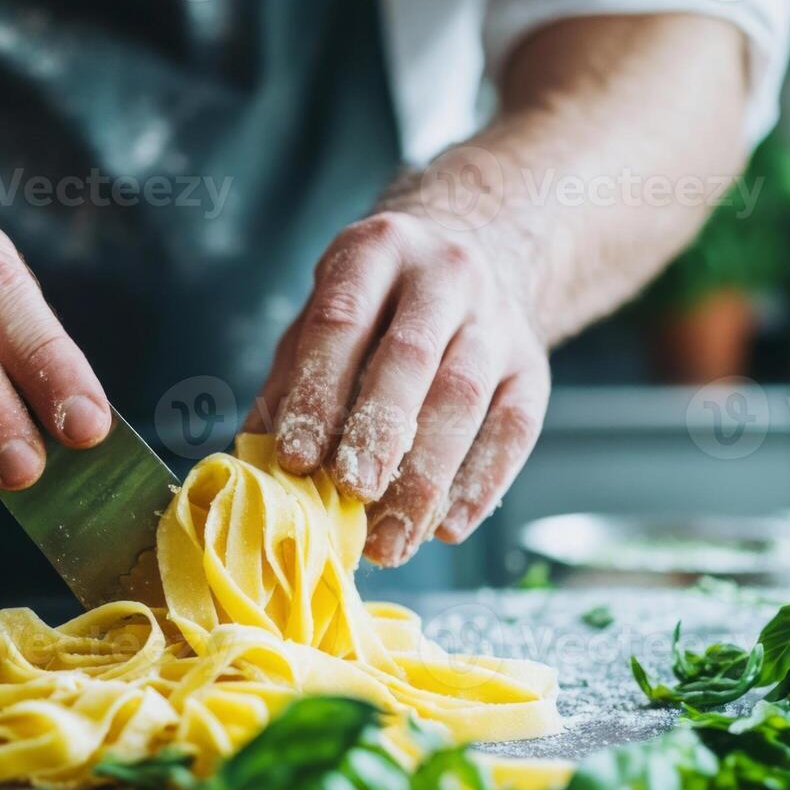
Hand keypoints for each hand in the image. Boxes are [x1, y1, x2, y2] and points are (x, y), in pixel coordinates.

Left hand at [247, 209, 548, 565]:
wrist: (481, 256)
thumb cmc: (380, 304)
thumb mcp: (326, 313)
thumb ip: (291, 379)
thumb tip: (254, 461)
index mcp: (377, 250)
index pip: (341, 322)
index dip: (316, 393)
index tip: (294, 459)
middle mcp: (444, 275)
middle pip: (411, 357)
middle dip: (378, 433)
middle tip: (352, 495)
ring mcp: (498, 319)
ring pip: (465, 398)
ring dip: (426, 476)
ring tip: (390, 539)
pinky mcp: (534, 366)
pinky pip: (515, 429)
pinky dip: (481, 484)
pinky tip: (445, 527)